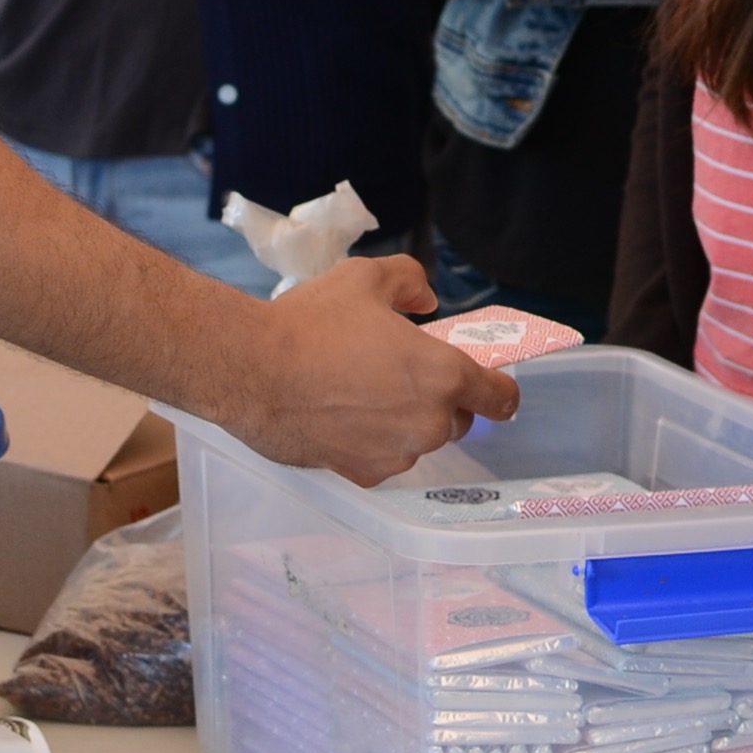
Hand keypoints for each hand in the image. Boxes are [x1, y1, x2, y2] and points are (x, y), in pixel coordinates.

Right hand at [230, 254, 520, 481]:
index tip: (489, 383)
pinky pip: (384, 458)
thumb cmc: (312, 323)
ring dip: (405, 422)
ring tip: (362, 392)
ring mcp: (397, 454)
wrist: (252, 370)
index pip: (500, 398)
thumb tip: (426, 301)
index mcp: (443, 375)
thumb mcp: (366, 278)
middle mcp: (429, 423)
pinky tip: (341, 416)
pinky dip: (373, 442)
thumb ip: (409, 283)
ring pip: (419, 440)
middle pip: (458, 419)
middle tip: (400, 373)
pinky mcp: (363, 474)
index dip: (499, 389)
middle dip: (440, 399)